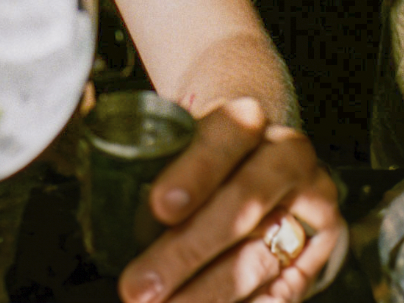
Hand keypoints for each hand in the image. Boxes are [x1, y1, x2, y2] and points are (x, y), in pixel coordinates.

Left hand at [118, 98, 347, 302]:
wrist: (259, 146)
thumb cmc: (204, 147)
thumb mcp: (184, 135)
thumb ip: (147, 153)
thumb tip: (81, 179)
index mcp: (247, 118)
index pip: (222, 139)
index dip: (193, 174)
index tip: (158, 207)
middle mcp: (286, 155)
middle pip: (241, 205)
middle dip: (186, 253)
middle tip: (140, 288)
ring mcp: (311, 202)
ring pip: (259, 257)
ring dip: (208, 294)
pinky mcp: (322, 246)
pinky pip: (283, 291)